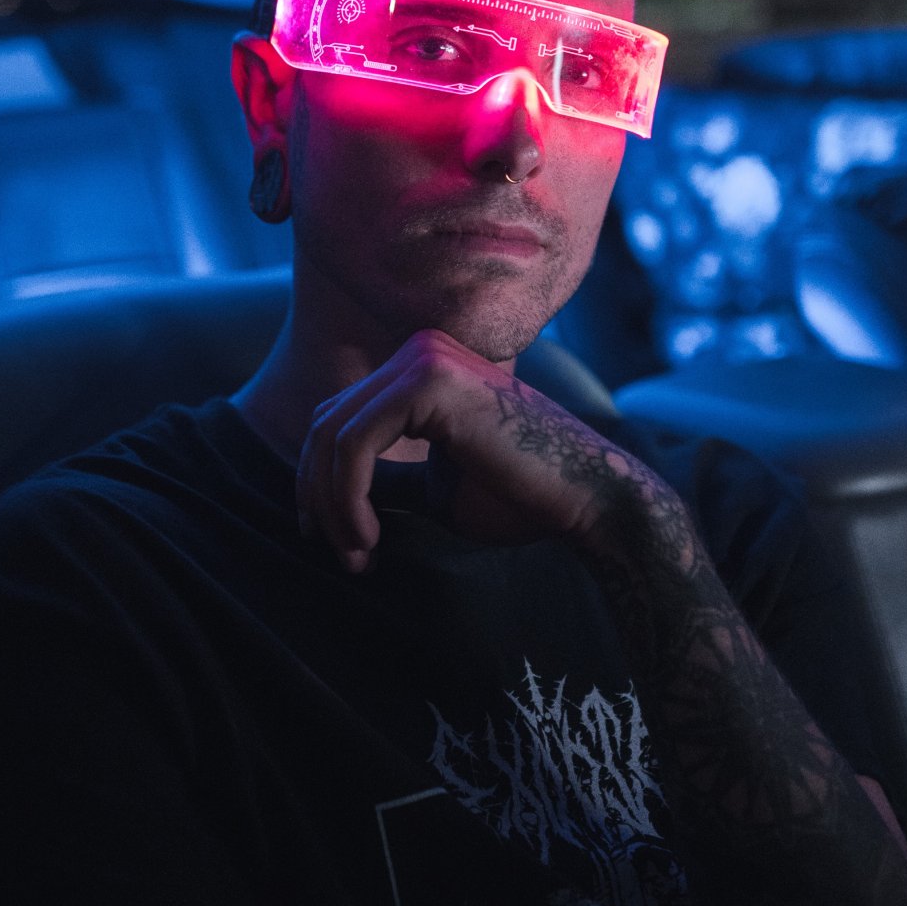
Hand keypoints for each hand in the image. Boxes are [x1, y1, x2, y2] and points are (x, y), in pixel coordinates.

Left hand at [296, 329, 639, 570]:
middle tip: (341, 554)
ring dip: (333, 506)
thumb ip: (385, 479)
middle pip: (326, 425)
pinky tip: (370, 536)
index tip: (334, 540)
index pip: (340, 420)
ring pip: (334, 437)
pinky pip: (356, 443)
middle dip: (319, 497)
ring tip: (358, 554)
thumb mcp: (432, 487)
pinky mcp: (428, 382)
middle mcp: (420, 350)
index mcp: (422, 367)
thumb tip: (326, 495)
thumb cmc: (520, 497)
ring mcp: (424, 358)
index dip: (321, 483)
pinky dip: (348, 497)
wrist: (587, 498)